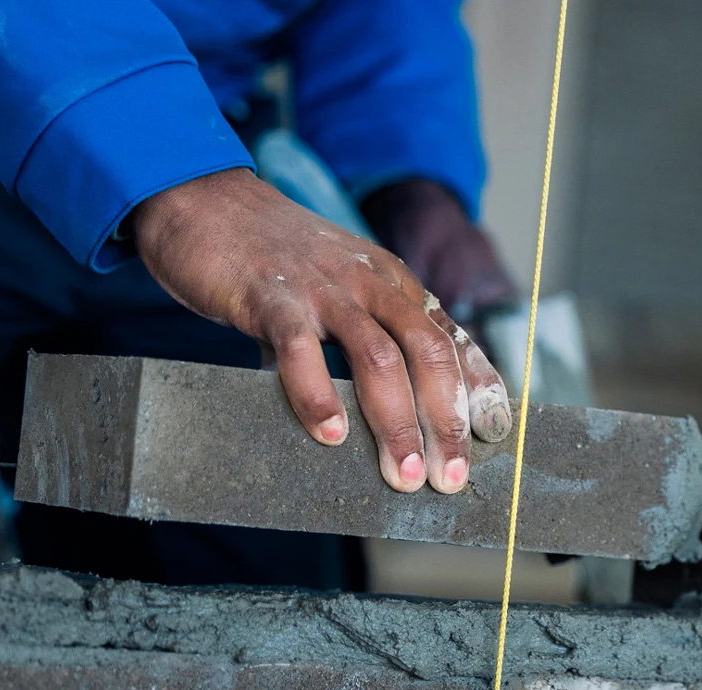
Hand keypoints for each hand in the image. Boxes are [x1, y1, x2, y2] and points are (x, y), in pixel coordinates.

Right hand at [131, 168, 511, 493]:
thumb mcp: (339, 289)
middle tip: (449, 477)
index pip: (451, 337)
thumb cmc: (275, 259)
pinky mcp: (270, 296)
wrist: (206, 201)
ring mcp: (323, 289)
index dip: (478, 385)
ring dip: (396, 422)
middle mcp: (371, 283)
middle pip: (427, 353)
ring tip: (404, 473)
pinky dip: (318, 394)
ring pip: (378, 357)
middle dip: (445, 420)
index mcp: (393, 282)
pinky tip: (330, 434)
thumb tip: (381, 411)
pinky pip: (301, 349)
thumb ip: (361, 340)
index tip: (495, 432)